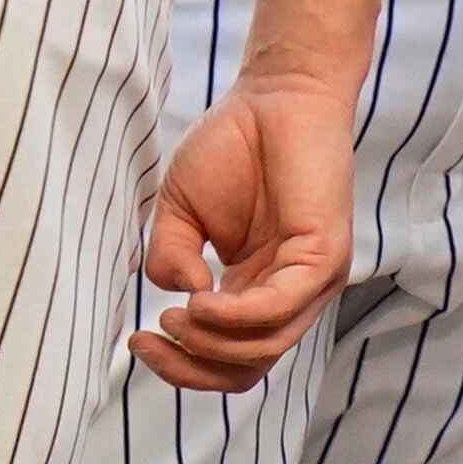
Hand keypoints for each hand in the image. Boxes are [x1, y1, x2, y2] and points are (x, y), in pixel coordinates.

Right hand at [134, 74, 357, 391]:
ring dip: (208, 344)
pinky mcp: (326, 255)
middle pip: (245, 371)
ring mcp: (312, 279)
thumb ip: (171, 260)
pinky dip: (235, 317)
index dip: (180, 366)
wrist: (276, 93)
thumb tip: (184, 301)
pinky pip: (279, 308)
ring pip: (263, 350)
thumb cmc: (232, 145)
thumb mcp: (181, 212)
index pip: (227, 361)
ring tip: (175, 314)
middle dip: (190, 369)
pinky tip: (200, 301)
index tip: (137, 340)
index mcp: (256, 289)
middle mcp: (288, 292)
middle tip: (149, 339)